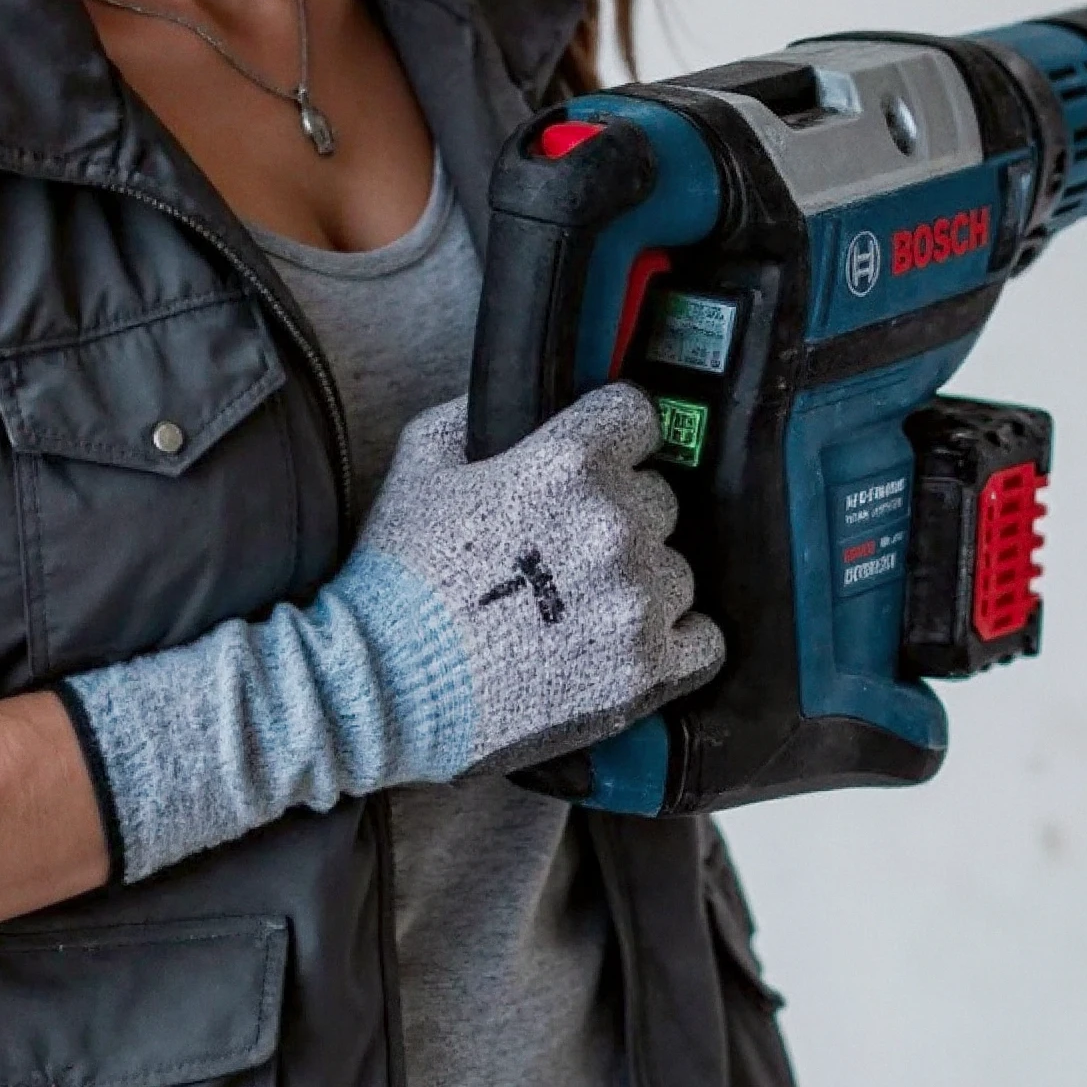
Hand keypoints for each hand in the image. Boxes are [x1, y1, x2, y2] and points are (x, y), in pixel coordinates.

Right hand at [356, 385, 723, 776]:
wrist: (385, 686)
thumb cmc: (398, 578)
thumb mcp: (420, 463)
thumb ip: (477, 415)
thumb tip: (516, 400)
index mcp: (567, 464)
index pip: (639, 416)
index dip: (614, 437)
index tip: (600, 460)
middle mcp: (614, 526)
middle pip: (659, 499)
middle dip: (618, 517)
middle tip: (564, 552)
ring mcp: (634, 600)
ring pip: (675, 571)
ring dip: (638, 584)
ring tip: (577, 609)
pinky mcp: (644, 669)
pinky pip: (702, 640)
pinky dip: (672, 642)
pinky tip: (622, 644)